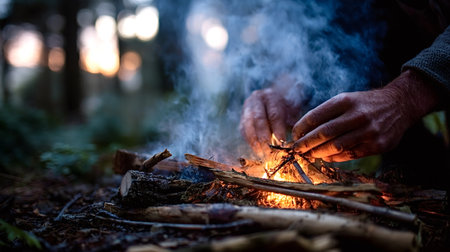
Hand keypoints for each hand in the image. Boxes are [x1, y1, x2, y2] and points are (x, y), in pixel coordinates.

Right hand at [239, 88, 298, 157]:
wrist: (272, 102)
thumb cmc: (285, 109)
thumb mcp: (291, 111)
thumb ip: (290, 123)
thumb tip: (292, 141)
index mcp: (271, 96)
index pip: (274, 114)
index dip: (277, 129)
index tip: (282, 142)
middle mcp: (256, 100)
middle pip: (258, 119)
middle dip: (264, 137)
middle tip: (270, 151)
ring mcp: (246, 108)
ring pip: (248, 125)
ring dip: (255, 141)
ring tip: (262, 153)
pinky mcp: (242, 119)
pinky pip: (243, 131)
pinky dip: (250, 142)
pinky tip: (257, 151)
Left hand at [292, 69, 440, 161]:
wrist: (400, 105)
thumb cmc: (365, 104)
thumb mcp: (347, 99)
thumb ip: (327, 114)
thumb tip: (304, 132)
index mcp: (346, 101)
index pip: (316, 116)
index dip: (302, 128)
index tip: (294, 135)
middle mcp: (357, 115)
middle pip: (324, 133)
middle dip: (306, 143)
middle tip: (296, 149)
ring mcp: (369, 130)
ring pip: (336, 146)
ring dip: (318, 152)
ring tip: (309, 154)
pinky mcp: (378, 145)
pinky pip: (350, 155)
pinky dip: (335, 157)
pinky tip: (326, 157)